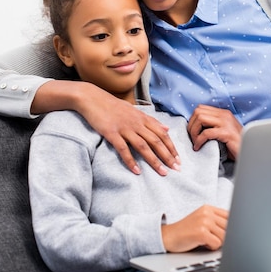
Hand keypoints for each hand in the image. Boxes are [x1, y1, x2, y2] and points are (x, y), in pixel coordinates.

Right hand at [34, 80, 179, 174]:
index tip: (179, 159)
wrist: (91, 98)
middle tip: (177, 168)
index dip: (172, 147)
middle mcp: (136, 123)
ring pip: (144, 146)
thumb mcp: (134, 110)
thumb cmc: (112, 105)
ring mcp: (124, 128)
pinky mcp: (112, 133)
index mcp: (143, 118)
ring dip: (154, 161)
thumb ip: (151, 120)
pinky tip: (137, 171)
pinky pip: (123, 149)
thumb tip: (167, 128)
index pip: (162, 134)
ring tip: (163, 173)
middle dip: (168, 156)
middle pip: (156, 141)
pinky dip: (131, 161)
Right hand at [161, 205, 228, 251]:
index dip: (232, 227)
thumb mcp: (202, 220)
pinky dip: (211, 247)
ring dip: (217, 242)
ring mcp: (204, 221)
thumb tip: (238, 228)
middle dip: (224, 236)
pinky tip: (201, 244)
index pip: (231, 216)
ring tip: (205, 240)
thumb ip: (217, 221)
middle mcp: (207, 212)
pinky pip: (217, 244)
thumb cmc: (186, 232)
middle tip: (212, 239)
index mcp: (209, 208)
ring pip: (225, 237)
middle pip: (230, 227)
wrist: (167, 237)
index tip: (231, 233)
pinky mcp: (201, 232)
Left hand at [187, 105, 242, 159]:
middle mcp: (225, 115)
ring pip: (200, 119)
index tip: (192, 131)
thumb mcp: (223, 131)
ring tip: (195, 142)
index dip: (192, 119)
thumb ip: (213, 125)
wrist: (249, 152)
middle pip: (198, 112)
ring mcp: (226, 123)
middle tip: (192, 138)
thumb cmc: (235, 145)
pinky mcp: (227, 133)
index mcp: (223, 113)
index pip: (200, 108)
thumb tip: (195, 127)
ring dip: (194, 132)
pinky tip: (198, 147)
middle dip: (191, 125)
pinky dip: (199, 140)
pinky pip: (206, 133)